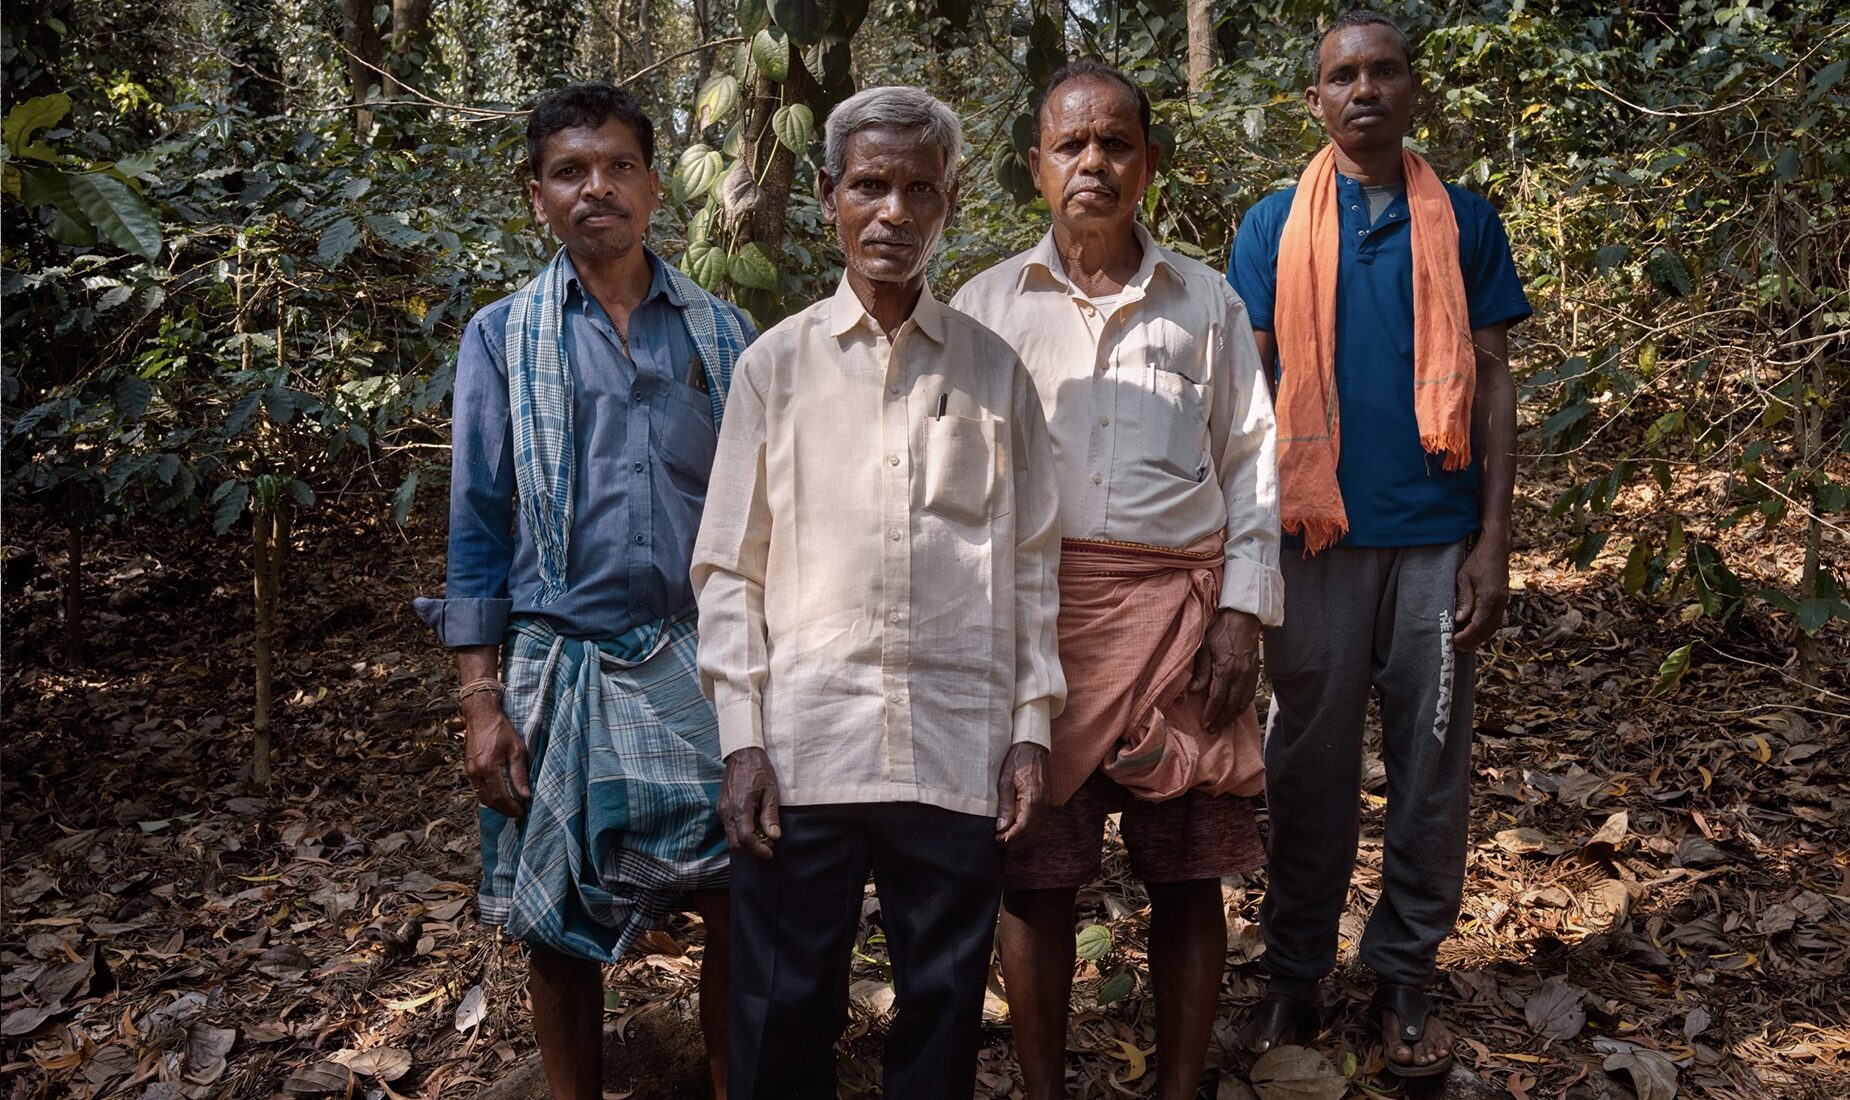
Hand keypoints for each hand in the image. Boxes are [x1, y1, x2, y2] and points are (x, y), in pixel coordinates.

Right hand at [462, 696, 529, 817]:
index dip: (512, 807)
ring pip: (482, 796)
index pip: (500, 796)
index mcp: (488, 767)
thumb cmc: (501, 729)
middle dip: (505, 810)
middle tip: (518, 813)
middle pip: (490, 800)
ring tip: (511, 808)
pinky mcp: (468, 768)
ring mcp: (470, 771)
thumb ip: (519, 773)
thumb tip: (525, 795)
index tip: (523, 812)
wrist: (481, 715)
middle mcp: (476, 772)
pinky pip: (478, 788)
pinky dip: (489, 796)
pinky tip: (500, 796)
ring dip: (496, 805)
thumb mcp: (516, 749)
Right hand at [721, 747, 781, 859]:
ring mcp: (722, 810)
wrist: (742, 753)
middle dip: (751, 850)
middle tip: (768, 847)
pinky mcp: (722, 808)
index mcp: (739, 807)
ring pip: (731, 838)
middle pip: (735, 844)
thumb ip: (770, 815)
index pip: (745, 839)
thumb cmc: (758, 769)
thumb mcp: (771, 791)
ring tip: (763, 836)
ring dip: (746, 843)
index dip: (758, 850)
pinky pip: (729, 828)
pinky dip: (741, 833)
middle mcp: (727, 812)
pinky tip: (754, 826)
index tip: (770, 852)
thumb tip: (774, 836)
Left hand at [995, 742, 1048, 842]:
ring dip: (1022, 837)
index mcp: (1033, 799)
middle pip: (1031, 832)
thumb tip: (1001, 827)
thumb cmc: (1017, 761)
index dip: (1010, 837)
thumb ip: (1005, 806)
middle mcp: (1044, 804)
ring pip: (1036, 829)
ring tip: (1005, 838)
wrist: (1033, 747)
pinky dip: (1028, 830)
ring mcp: (1048, 804)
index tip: (997, 839)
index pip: (1023, 827)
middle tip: (999, 842)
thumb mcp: (1005, 781)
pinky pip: (1039, 822)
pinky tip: (1016, 830)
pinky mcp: (1047, 802)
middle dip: (1015, 841)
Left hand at [1189, 609, 1261, 728]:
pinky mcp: (1256, 672)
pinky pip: (1250, 695)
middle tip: (1212, 729)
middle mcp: (1240, 675)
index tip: (1205, 724)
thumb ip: (1201, 670)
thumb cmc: (1221, 629)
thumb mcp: (1205, 647)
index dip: (1211, 714)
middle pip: (1231, 705)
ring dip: (1232, 716)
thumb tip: (1195, 691)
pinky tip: (1235, 710)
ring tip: (1222, 724)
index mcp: (1226, 669)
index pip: (1218, 698)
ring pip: (1242, 702)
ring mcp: (1250, 675)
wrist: (1244, 618)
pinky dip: (1242, 706)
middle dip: (1221, 719)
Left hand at [1453, 536, 1510, 649]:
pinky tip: (1475, 632)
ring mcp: (1503, 602)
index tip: (1454, 641)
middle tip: (1456, 647)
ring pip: (1493, 627)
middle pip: (1487, 630)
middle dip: (1472, 641)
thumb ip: (1464, 599)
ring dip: (1479, 638)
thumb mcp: (1464, 577)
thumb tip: (1460, 619)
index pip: (1478, 624)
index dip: (1466, 636)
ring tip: (1464, 644)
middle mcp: (1500, 602)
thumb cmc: (1478, 560)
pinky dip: (1485, 629)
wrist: (1497, 547)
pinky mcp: (1503, 600)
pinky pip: (1495, 620)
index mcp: (1490, 597)